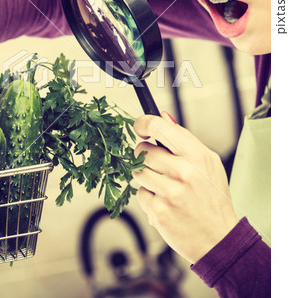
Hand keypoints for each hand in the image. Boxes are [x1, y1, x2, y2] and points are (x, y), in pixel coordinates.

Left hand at [132, 112, 238, 263]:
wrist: (218, 239)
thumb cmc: (213, 198)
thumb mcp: (209, 163)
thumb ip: (185, 138)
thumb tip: (163, 116)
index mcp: (197, 155)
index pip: (159, 127)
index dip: (143, 123)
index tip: (140, 127)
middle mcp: (183, 171)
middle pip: (142, 150)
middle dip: (144, 156)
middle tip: (157, 165)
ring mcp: (170, 192)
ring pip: (138, 172)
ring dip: (146, 177)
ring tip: (164, 186)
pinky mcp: (159, 211)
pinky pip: (140, 194)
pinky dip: (149, 198)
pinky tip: (166, 203)